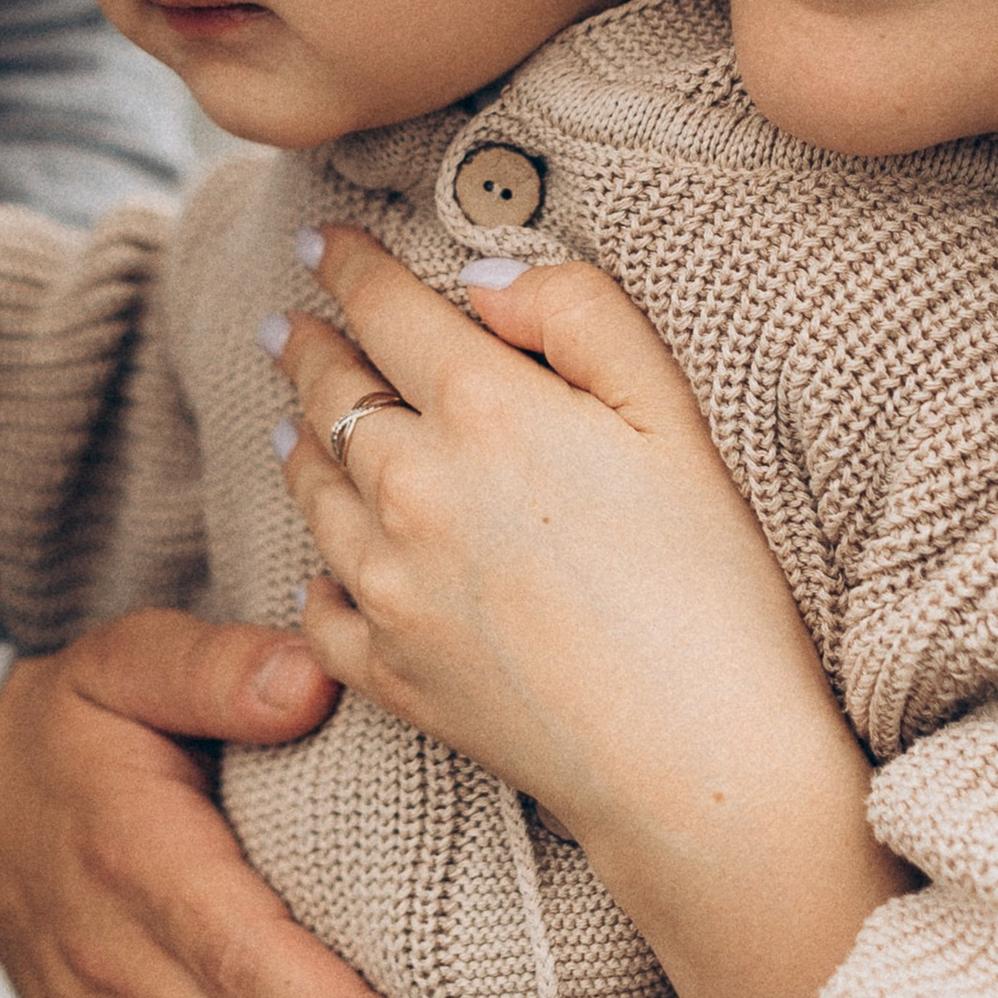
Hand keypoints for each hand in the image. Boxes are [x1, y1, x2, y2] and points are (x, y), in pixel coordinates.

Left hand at [272, 229, 910, 997]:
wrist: (697, 760)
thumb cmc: (710, 581)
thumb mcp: (668, 410)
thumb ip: (576, 313)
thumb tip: (480, 286)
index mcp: (482, 409)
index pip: (383, 306)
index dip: (344, 261)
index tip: (318, 236)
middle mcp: (410, 488)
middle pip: (329, 391)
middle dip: (305, 344)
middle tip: (288, 322)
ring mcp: (388, 586)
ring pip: (312, 489)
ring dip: (298, 441)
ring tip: (292, 421)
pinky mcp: (388, 673)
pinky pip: (318, 605)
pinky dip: (313, 571)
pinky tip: (321, 563)